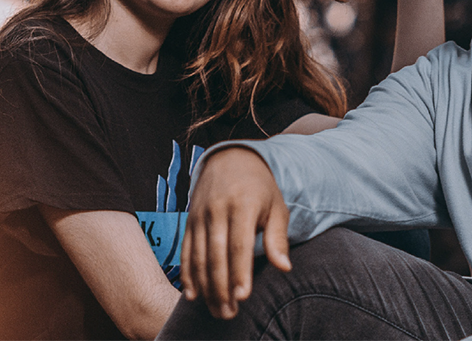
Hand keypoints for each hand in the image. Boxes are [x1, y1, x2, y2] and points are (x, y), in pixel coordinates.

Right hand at [180, 147, 291, 319]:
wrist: (229, 158)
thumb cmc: (260, 187)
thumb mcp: (276, 206)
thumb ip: (277, 238)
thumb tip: (285, 267)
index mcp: (242, 204)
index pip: (239, 244)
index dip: (240, 272)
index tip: (243, 297)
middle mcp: (217, 209)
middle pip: (216, 255)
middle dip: (221, 287)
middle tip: (229, 314)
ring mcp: (200, 215)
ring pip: (199, 256)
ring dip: (206, 287)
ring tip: (216, 310)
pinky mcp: (189, 220)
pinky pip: (186, 251)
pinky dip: (188, 274)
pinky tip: (193, 294)